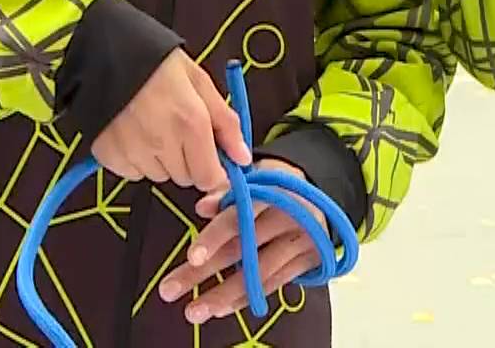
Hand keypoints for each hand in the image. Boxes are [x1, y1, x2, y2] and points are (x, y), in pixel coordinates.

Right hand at [89, 51, 249, 192]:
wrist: (106, 52)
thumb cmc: (157, 62)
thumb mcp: (200, 82)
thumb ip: (225, 122)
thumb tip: (242, 157)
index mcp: (191, 123)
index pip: (209, 178)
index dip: (214, 172)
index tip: (211, 160)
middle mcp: (162, 143)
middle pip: (185, 177)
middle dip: (188, 160)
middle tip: (177, 129)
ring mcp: (133, 152)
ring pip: (158, 175)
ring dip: (161, 159)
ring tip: (152, 125)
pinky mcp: (109, 156)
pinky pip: (132, 172)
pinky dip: (136, 159)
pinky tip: (133, 131)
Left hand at [156, 160, 328, 323]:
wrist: (323, 199)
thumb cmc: (278, 191)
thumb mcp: (257, 182)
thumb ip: (228, 194)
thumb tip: (202, 208)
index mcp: (272, 191)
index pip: (239, 216)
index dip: (214, 237)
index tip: (191, 257)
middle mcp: (289, 216)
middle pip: (242, 248)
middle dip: (204, 271)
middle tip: (171, 289)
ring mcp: (301, 240)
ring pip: (257, 273)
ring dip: (222, 294)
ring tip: (194, 310)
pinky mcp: (309, 260)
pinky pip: (273, 284)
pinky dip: (246, 298)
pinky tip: (221, 309)